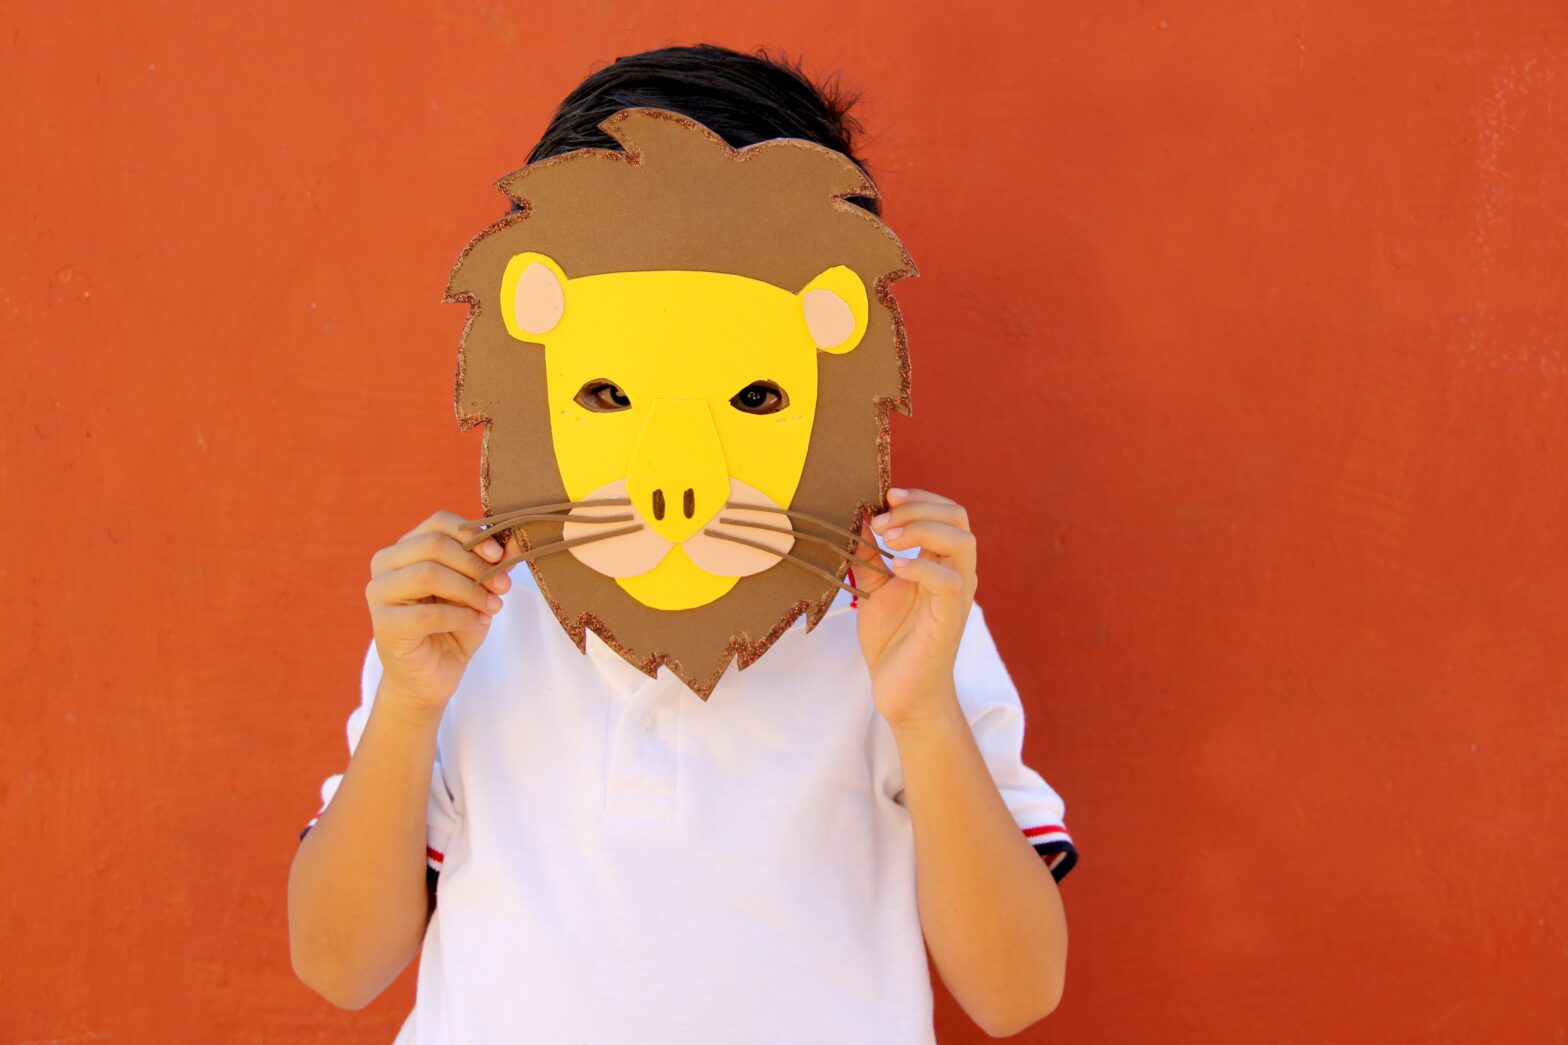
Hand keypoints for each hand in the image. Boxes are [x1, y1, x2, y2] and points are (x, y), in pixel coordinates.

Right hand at [365, 511, 519, 713]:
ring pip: (428, 574)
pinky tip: (477, 622)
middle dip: (476, 565)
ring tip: (492, 607)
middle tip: (502, 586)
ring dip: (470, 590)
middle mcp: (385, 564)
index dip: (474, 535)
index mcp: (406, 548)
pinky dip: (461, 616)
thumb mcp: (479, 589)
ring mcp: (379, 593)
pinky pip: (429, 613)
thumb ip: (493, 563)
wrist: (430, 676)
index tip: (500, 556)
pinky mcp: (383, 625)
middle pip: (434, 545)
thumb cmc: (454, 627)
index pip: (439, 522)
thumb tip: (515, 540)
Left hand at [853, 488, 977, 728]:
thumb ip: (870, 555)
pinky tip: (896, 568)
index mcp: (941, 562)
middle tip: (881, 520)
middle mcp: (956, 573)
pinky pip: (950, 582)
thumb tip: (858, 516)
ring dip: (921, 530)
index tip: (885, 495)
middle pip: (958, 517)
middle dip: (918, 507)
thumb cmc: (893, 641)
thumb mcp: (874, 589)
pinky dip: (922, 566)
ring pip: (962, 542)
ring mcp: (957, 595)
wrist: (901, 692)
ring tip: (886, 538)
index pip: (946, 512)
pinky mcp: (950, 619)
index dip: (919, 497)